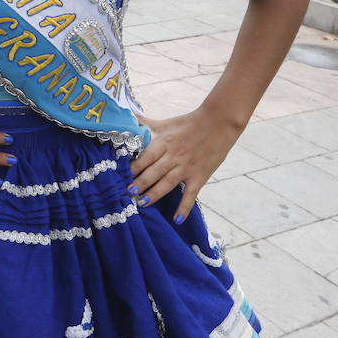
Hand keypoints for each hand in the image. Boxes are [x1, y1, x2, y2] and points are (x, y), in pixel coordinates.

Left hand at [129, 108, 241, 222]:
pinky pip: (191, 194)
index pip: (145, 157)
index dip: (133, 167)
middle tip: (127, 194)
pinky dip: (184, 207)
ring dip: (154, 194)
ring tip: (142, 204)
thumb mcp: (164, 123)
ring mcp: (187, 168)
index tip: (120, 175)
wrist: (218, 123)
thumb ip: (144, 123)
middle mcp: (173, 156)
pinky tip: (177, 219)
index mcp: (163, 142)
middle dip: (139, 183)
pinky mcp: (199, 177)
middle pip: (153, 172)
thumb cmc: (188, 123)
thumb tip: (126, 117)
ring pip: (167, 183)